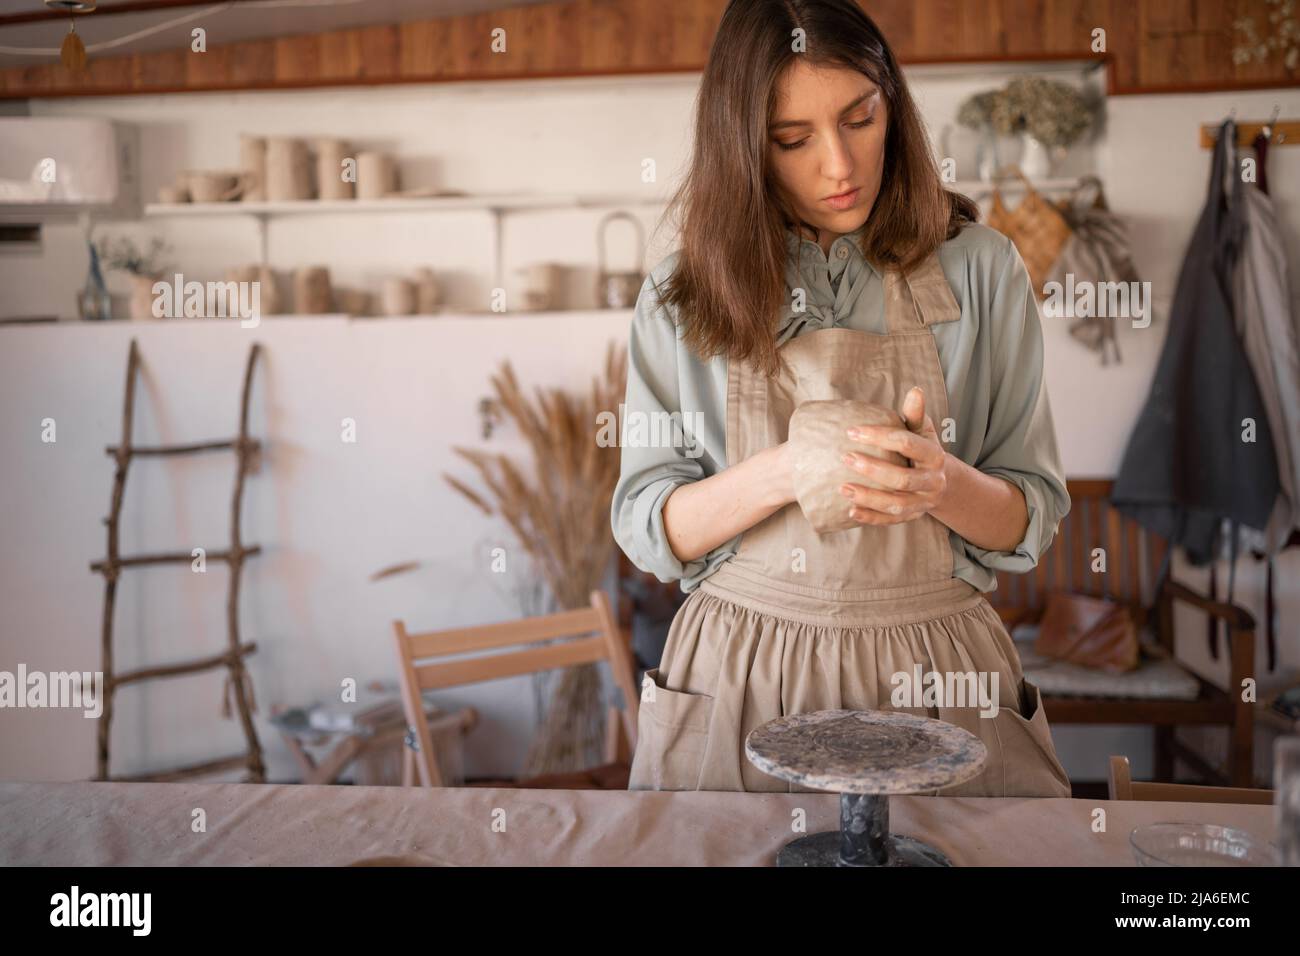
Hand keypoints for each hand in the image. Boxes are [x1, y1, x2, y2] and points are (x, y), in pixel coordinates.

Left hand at [839, 386, 948, 524]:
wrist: (942, 483)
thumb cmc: (923, 450)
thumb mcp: (923, 432)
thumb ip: (915, 415)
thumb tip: (915, 390)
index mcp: (934, 455)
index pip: (907, 444)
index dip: (880, 436)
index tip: (852, 431)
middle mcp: (932, 481)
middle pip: (902, 479)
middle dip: (873, 469)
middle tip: (845, 458)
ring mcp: (923, 502)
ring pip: (897, 504)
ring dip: (869, 497)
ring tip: (842, 488)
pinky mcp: (913, 517)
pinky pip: (891, 520)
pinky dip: (871, 518)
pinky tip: (850, 511)